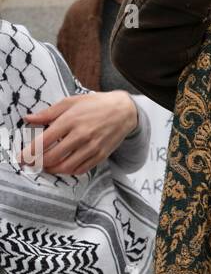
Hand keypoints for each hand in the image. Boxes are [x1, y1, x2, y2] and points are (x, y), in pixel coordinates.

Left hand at [17, 90, 137, 176]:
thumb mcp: (70, 102)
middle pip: (53, 157)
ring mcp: (92, 147)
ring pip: (66, 167)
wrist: (124, 111)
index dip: (30, 152)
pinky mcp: (101, 155)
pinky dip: (69, 171)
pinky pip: (81, 169)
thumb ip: (48, 113)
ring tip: (46, 167)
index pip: (45, 140)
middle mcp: (81, 135)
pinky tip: (63, 167)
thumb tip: (28, 119)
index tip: (22, 157)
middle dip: (39, 163)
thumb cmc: (95, 104)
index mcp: (70, 120)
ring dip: (52, 170)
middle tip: (32, 164)